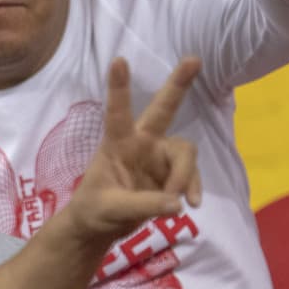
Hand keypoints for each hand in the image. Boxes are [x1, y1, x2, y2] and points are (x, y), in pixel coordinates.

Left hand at [59, 57, 200, 246]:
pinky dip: (194, 188)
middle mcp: (141, 143)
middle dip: (179, 84)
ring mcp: (158, 157)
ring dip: (184, 176)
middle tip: (194, 59)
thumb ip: (144, 205)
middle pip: (163, 109)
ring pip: (185, 152)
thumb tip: (178, 203)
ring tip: (177, 201)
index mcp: (117, 144)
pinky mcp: (171, 174)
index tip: (118, 60)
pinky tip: (193, 205)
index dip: (119, 88)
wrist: (99, 229)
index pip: (117, 112)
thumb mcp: (111, 210)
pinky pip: (191, 174)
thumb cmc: (94, 211)